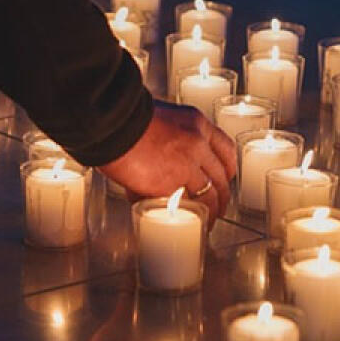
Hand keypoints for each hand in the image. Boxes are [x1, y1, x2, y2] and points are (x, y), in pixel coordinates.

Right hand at [100, 101, 237, 218]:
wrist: (111, 122)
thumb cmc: (124, 118)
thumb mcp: (160, 118)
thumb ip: (168, 136)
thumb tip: (161, 159)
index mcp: (197, 123)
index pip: (226, 149)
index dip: (228, 169)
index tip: (225, 179)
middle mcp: (198, 143)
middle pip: (221, 176)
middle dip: (222, 196)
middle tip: (218, 207)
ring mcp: (188, 164)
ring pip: (210, 195)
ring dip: (210, 212)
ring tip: (207, 221)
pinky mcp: (172, 183)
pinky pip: (186, 203)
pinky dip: (187, 214)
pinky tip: (188, 221)